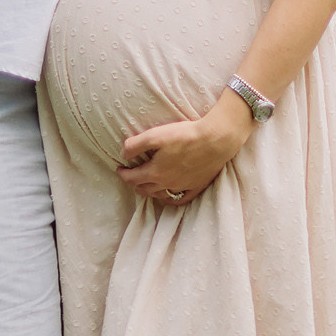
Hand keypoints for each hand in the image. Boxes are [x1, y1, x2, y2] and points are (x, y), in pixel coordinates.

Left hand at [118, 94, 251, 205]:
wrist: (215, 140)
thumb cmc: (185, 135)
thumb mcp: (155, 135)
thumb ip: (135, 145)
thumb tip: (123, 154)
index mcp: (155, 172)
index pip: (132, 178)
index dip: (123, 174)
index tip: (120, 169)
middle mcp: (167, 183)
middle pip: (144, 189)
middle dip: (134, 183)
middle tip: (131, 176)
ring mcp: (182, 187)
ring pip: (160, 195)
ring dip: (149, 192)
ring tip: (146, 185)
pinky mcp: (196, 186)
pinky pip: (180, 199)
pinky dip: (170, 199)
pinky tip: (168, 196)